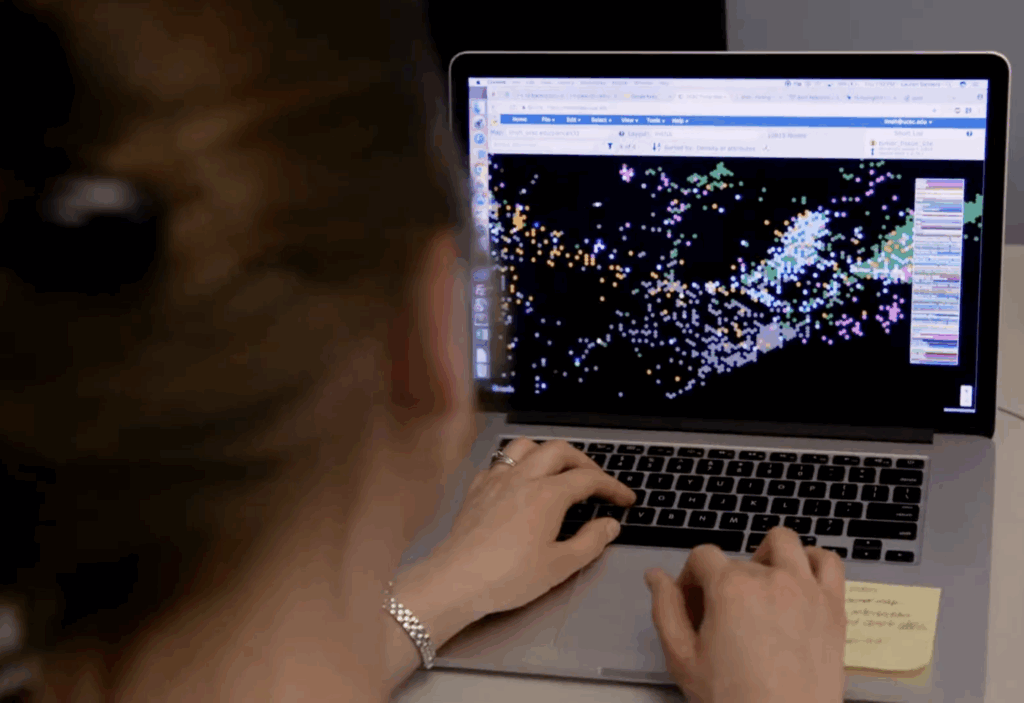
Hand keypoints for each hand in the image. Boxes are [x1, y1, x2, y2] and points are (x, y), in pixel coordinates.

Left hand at [422, 437, 636, 617]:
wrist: (456, 580)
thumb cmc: (509, 577)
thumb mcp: (560, 566)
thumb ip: (590, 542)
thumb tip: (609, 525)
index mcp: (547, 494)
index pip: (588, 479)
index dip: (612, 486)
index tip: (625, 499)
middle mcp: (522, 477)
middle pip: (559, 450)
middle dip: (583, 461)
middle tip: (596, 481)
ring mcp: (496, 480)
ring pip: (525, 446)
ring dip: (546, 452)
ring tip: (557, 471)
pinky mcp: (476, 489)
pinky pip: (499, 462)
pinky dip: (516, 465)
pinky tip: (518, 483)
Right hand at [645, 526, 846, 702]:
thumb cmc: (732, 698)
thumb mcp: (682, 659)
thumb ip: (665, 609)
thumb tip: (655, 576)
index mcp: (729, 587)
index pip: (701, 557)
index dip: (690, 579)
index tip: (692, 608)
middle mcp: (769, 577)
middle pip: (737, 558)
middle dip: (723, 581)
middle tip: (722, 616)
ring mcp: (806, 588)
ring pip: (784, 542)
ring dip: (767, 555)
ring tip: (761, 586)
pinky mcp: (833, 605)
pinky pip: (829, 561)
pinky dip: (813, 561)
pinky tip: (799, 581)